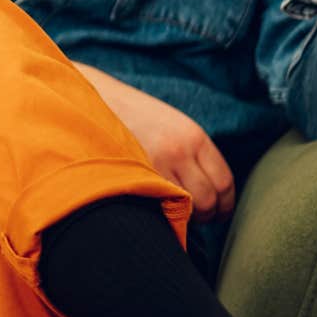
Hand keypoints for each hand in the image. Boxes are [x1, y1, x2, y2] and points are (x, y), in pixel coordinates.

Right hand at [75, 64, 232, 221]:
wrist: (92, 99)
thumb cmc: (132, 115)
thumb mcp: (170, 124)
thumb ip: (191, 152)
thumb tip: (208, 189)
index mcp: (194, 137)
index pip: (224, 182)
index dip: (224, 204)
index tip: (218, 212)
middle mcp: (179, 151)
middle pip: (208, 200)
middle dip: (205, 215)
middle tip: (194, 217)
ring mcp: (156, 164)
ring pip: (186, 208)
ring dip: (183, 217)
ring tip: (173, 213)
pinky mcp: (133, 175)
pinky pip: (158, 206)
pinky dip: (160, 213)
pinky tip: (154, 207)